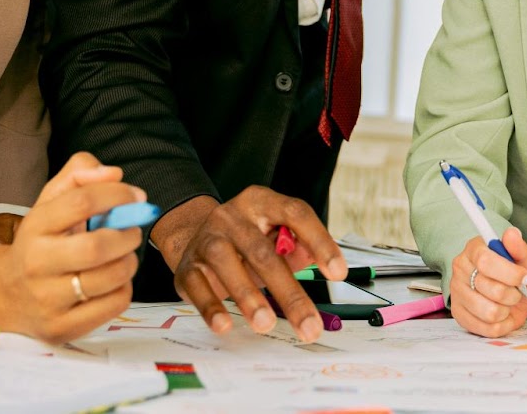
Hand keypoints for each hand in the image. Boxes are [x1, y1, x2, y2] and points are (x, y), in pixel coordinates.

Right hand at [0, 152, 144, 343]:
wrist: (5, 294)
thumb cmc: (40, 242)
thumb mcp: (49, 202)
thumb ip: (79, 175)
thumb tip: (114, 174)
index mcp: (34, 227)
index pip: (81, 202)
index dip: (116, 194)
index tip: (137, 196)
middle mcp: (37, 264)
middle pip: (97, 247)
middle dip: (127, 235)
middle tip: (132, 231)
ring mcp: (47, 300)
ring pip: (110, 278)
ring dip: (129, 262)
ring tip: (123, 255)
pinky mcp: (61, 328)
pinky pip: (114, 305)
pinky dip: (124, 288)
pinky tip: (112, 281)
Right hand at [154, 186, 344, 341]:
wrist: (194, 237)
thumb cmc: (246, 242)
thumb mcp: (274, 237)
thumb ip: (297, 248)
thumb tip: (321, 261)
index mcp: (260, 202)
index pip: (295, 213)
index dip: (319, 241)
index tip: (338, 273)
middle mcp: (232, 216)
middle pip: (263, 251)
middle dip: (289, 292)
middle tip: (309, 324)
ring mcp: (207, 239)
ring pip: (227, 264)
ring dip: (248, 296)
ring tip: (267, 323)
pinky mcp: (187, 266)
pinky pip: (198, 287)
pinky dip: (211, 307)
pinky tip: (225, 324)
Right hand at [448, 227, 526, 337]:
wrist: (515, 292)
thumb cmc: (519, 272)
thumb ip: (519, 247)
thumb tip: (512, 233)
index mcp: (474, 249)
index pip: (485, 261)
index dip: (509, 273)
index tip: (525, 277)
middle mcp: (461, 269)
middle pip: (490, 289)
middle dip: (513, 294)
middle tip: (517, 291)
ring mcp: (457, 292)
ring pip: (488, 312)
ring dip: (507, 310)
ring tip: (508, 303)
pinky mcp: (459, 314)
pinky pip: (485, 328)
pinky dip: (501, 325)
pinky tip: (503, 314)